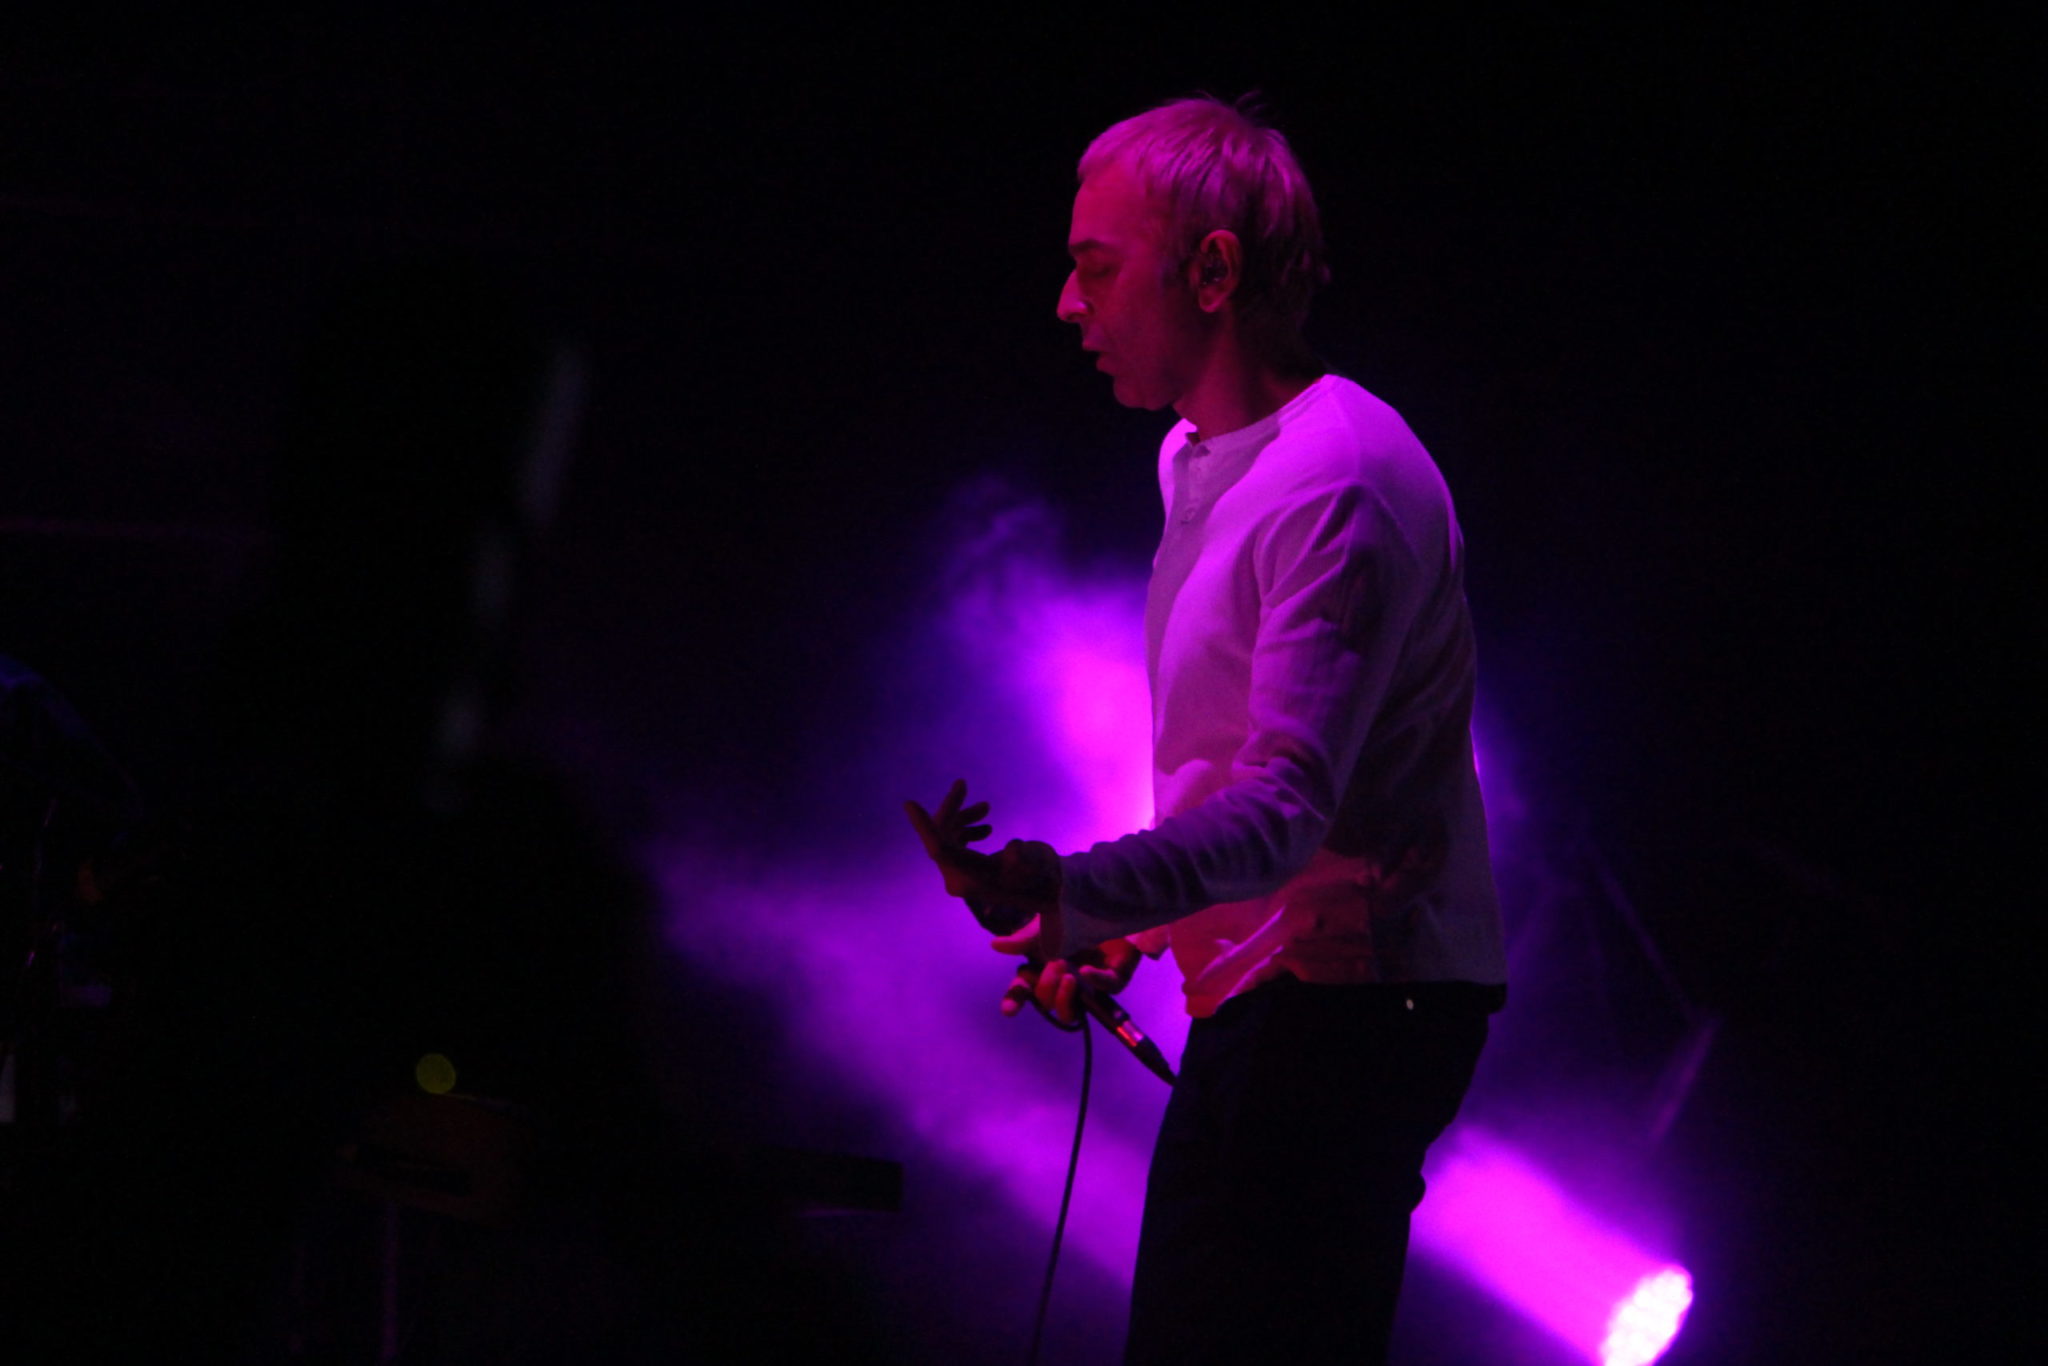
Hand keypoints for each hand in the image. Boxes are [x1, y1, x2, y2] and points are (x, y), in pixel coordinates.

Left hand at [906, 782, 1060, 934]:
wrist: (1048, 891)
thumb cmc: (1046, 877)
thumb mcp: (1039, 864)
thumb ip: (1027, 858)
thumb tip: (1014, 848)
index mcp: (970, 880)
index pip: (940, 850)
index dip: (925, 826)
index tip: (910, 804)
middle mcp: (958, 879)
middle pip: (941, 837)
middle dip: (952, 809)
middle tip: (962, 784)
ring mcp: (959, 875)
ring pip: (947, 838)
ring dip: (962, 818)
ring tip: (986, 807)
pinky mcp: (964, 870)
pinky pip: (953, 844)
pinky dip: (965, 829)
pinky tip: (985, 827)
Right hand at [991, 921, 1140, 1026]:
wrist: (1104, 900)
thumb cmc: (1071, 913)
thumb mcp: (1044, 925)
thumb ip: (1022, 939)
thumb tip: (996, 945)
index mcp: (1042, 968)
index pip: (1023, 991)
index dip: (1014, 1000)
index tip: (1010, 1009)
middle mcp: (1063, 980)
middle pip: (1045, 1001)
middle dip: (1046, 986)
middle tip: (1056, 962)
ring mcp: (1088, 983)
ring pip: (1071, 1012)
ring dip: (1064, 997)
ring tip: (1068, 976)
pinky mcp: (1115, 977)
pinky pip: (1106, 990)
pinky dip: (1095, 982)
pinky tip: (1086, 970)